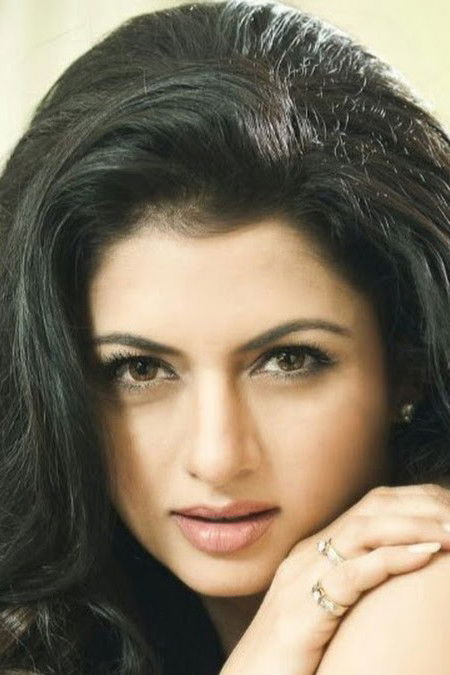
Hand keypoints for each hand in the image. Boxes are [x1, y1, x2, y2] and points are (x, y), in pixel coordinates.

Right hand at [219, 483, 449, 674]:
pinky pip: (352, 573)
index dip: (416, 502)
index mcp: (317, 551)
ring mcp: (302, 576)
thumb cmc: (293, 654)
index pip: (372, 506)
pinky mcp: (301, 608)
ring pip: (363, 530)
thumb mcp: (328, 611)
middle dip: (422, 506)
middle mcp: (309, 553)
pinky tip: (425, 554)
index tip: (449, 509)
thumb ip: (356, 588)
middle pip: (372, 508)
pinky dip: (393, 558)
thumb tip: (402, 575)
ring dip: (415, 526)